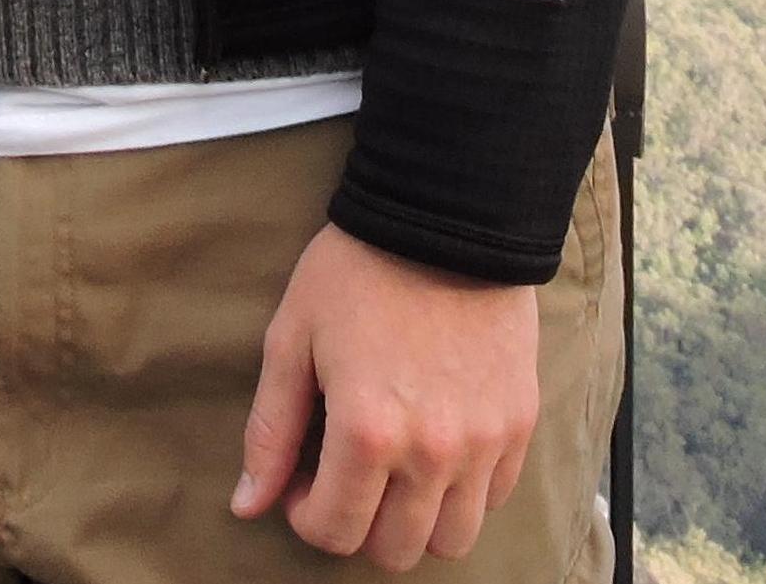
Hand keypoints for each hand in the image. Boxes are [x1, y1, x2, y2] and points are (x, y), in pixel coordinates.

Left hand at [234, 224, 538, 565]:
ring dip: (413, 521)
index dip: (305, 515)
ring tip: (390, 470)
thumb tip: (247, 505)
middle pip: (394, 550)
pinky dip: (460, 493)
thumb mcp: (293, 336)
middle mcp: (432, 453)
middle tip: (342, 475)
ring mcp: (484, 445)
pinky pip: (492, 501)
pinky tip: (434, 446)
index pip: (334, 532)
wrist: (445, 216)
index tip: (301, 479)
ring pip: (451, 541)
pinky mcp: (519, 426)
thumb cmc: (356, 270)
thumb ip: (270, 429)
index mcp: (367, 430)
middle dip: (357, 525)